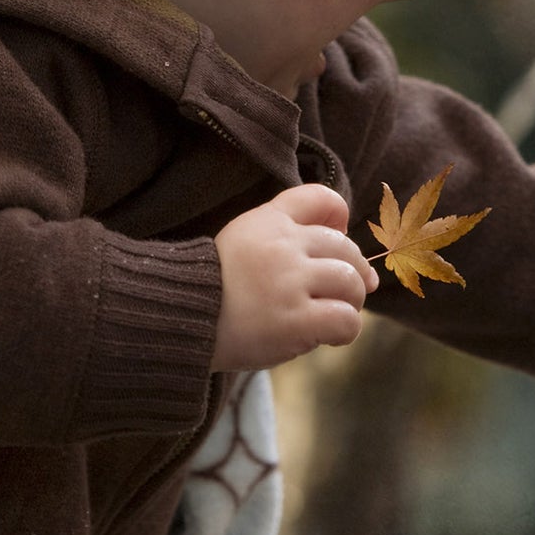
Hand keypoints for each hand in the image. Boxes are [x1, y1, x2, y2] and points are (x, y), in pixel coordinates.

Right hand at [211, 183, 378, 371]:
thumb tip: (344, 231)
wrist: (180, 322)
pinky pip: (346, 320)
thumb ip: (284, 228)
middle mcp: (283, 246)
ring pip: (351, 283)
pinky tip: (330, 336)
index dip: (341, 219)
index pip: (322, 198)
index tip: (336, 246)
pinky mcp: (296, 321)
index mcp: (269, 221)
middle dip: (354, 273)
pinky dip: (346, 330)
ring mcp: (290, 283)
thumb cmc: (216, 287)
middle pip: (346, 248)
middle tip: (345, 293)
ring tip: (334, 315)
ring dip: (351, 302)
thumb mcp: (243, 238)